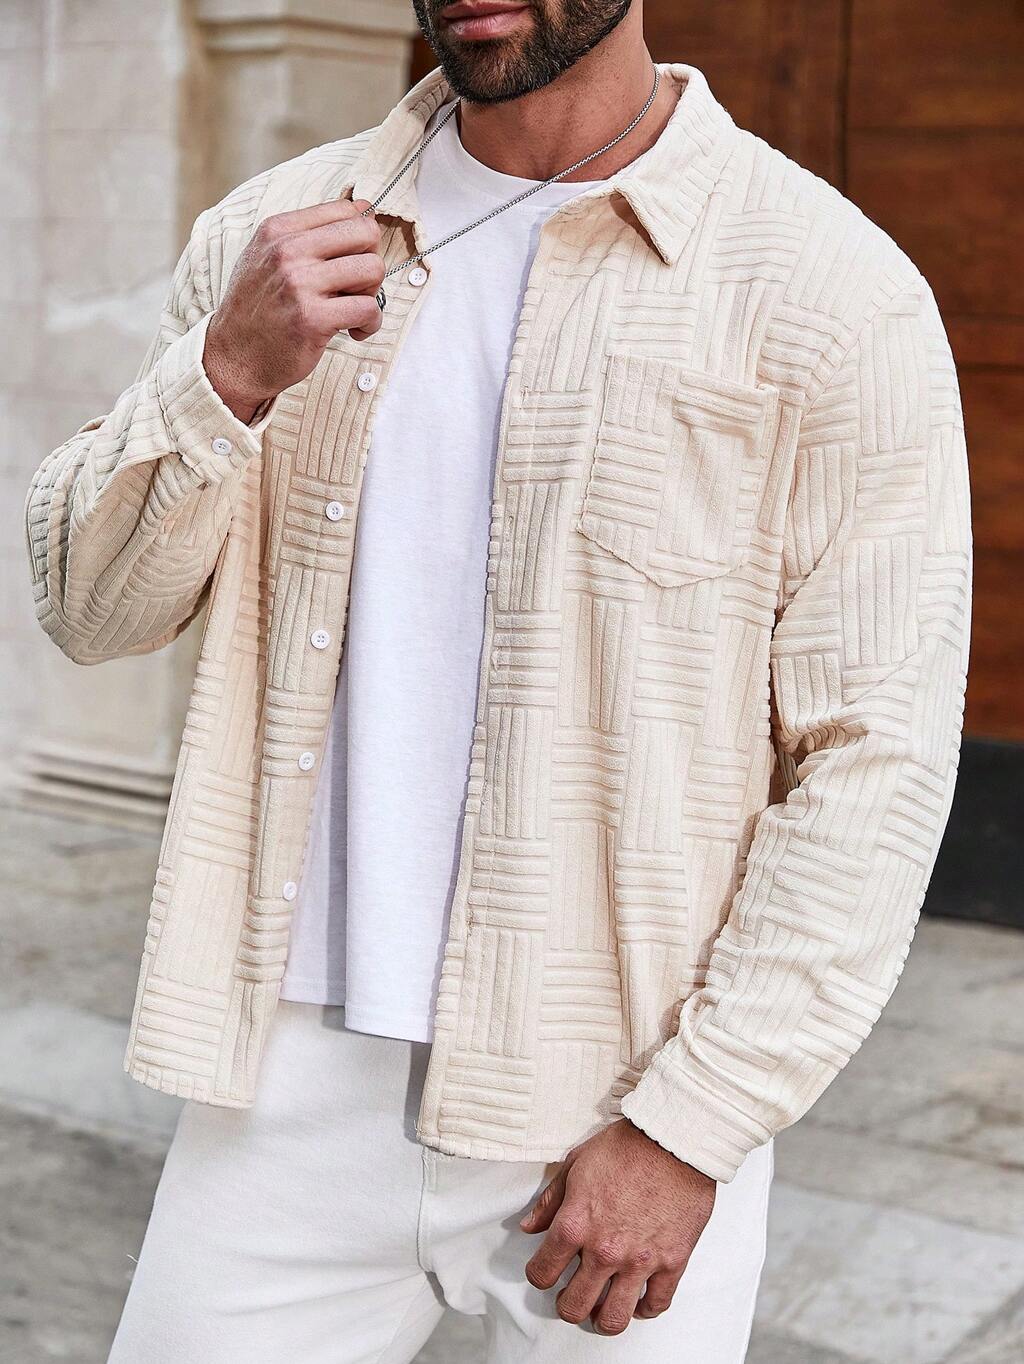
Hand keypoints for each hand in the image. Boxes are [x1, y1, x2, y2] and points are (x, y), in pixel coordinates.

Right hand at [203, 198, 385, 422]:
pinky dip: (370, 323)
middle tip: (358, 286)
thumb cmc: (258, 309)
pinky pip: (369, 309)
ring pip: (373, 269)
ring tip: (354, 310)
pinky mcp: (313, 319)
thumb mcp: (268, 257)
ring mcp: (299, 284)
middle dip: (372, 260)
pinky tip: (354, 330)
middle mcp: (287, 251)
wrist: (233, 356)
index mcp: (278, 230)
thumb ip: (308, 234)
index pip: (346, 210)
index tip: (354, 260)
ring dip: (373, 294)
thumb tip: (363, 209)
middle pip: (366, 233)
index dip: (361, 237)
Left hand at [519, 1118, 715, 1335]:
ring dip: (602, 1318)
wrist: (673, 1140)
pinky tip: (639, 1300)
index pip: (542, 1273)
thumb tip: (531, 1226)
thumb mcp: (576, 1164)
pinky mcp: (671, 1262)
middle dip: (567, 1305)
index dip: (538, 1275)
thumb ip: (551, 1201)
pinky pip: (656, 1304)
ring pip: (613, 1318)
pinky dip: (645, 1309)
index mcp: (575, 1224)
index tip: (544, 1272)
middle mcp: (604, 1250)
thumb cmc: (627, 1146)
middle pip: (573, 1306)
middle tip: (571, 1296)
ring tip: (601, 1309)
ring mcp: (639, 1260)